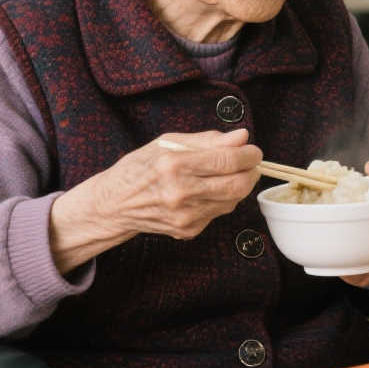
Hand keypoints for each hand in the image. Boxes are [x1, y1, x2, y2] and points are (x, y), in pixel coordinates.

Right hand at [50, 130, 262, 271]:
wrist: (115, 204)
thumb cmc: (141, 168)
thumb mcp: (168, 143)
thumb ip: (208, 140)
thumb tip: (241, 137)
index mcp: (173, 166)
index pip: (226, 161)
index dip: (248, 154)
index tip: (253, 150)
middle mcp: (179, 193)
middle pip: (236, 186)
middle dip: (251, 172)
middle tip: (251, 162)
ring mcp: (184, 216)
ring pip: (232, 201)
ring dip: (239, 185)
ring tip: (228, 173)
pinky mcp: (187, 231)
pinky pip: (218, 212)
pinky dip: (221, 199)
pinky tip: (208, 190)